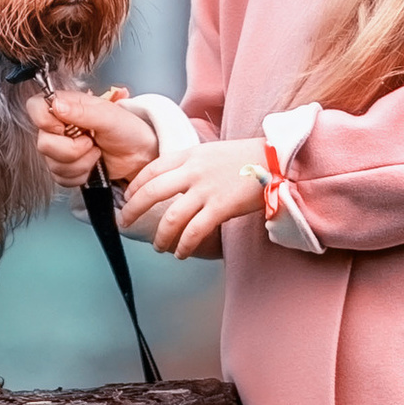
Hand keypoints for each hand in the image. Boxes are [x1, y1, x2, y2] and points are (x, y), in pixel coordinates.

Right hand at [26, 86, 157, 188]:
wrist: (140, 156)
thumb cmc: (129, 130)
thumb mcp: (110, 116)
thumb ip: (82, 111)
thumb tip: (56, 105)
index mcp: (67, 106)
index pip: (35, 107)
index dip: (46, 120)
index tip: (67, 127)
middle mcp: (59, 126)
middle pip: (43, 143)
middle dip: (71, 150)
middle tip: (91, 142)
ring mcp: (61, 149)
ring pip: (52, 164)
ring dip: (79, 164)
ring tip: (96, 153)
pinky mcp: (66, 168)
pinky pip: (61, 178)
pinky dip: (79, 176)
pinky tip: (92, 166)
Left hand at [119, 136, 272, 260]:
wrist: (277, 159)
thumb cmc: (248, 158)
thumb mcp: (213, 152)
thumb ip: (192, 165)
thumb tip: (175, 181)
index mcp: (190, 154)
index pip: (152, 169)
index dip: (136, 186)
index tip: (128, 198)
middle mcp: (193, 171)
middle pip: (152, 192)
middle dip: (133, 210)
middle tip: (125, 223)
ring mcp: (206, 189)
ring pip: (171, 217)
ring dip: (161, 236)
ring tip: (159, 247)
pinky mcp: (221, 207)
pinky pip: (194, 231)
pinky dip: (183, 245)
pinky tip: (180, 252)